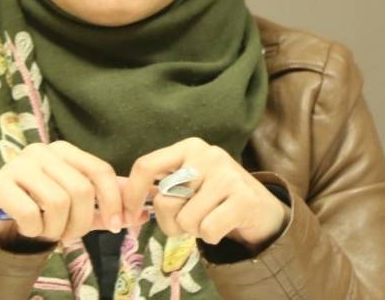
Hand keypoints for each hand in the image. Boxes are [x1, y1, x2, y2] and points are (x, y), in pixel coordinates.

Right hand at [0, 140, 147, 245]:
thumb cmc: (36, 208)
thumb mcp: (74, 205)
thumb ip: (104, 205)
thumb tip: (142, 211)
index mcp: (63, 150)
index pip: (100, 170)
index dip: (114, 200)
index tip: (117, 226)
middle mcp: (42, 151)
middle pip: (81, 190)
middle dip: (82, 223)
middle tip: (71, 236)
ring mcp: (19, 164)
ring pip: (58, 203)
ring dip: (57, 230)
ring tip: (47, 232)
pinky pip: (32, 214)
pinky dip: (34, 231)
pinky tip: (27, 228)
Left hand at [122, 137, 290, 251]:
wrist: (260, 206)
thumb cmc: (214, 195)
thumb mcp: (187, 181)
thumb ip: (162, 186)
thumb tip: (125, 202)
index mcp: (188, 147)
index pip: (146, 166)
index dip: (132, 194)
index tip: (128, 215)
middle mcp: (206, 154)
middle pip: (165, 200)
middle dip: (171, 222)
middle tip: (187, 221)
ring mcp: (227, 174)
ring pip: (186, 219)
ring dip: (194, 230)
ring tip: (208, 219)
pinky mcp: (244, 198)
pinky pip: (208, 231)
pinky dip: (211, 237)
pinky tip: (222, 225)